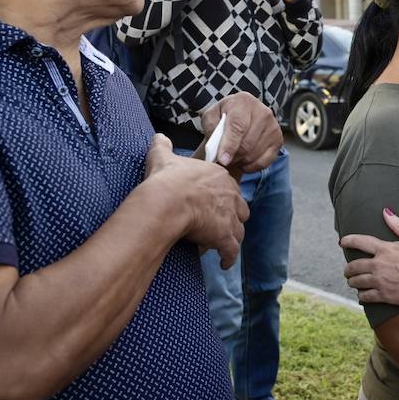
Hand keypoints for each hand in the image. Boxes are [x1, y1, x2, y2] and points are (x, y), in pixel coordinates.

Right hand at [142, 133, 246, 267]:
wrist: (165, 201)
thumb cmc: (165, 180)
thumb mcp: (162, 157)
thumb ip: (163, 146)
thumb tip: (159, 136)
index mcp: (219, 176)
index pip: (229, 188)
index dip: (222, 197)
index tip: (213, 204)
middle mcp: (230, 195)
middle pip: (239, 208)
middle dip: (233, 217)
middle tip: (221, 224)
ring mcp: (229, 216)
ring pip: (238, 230)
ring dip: (232, 238)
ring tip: (223, 245)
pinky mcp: (224, 235)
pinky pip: (231, 250)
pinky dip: (229, 258)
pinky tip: (225, 263)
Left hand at [201, 93, 281, 175]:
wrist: (242, 115)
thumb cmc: (225, 116)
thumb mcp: (212, 116)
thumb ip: (211, 128)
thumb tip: (217, 147)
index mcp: (244, 101)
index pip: (238, 126)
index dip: (230, 145)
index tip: (222, 160)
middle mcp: (263, 112)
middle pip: (247, 144)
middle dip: (233, 157)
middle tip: (222, 160)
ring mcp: (273, 126)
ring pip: (254, 154)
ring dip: (240, 162)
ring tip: (231, 158)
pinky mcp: (278, 140)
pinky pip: (264, 162)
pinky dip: (250, 166)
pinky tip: (243, 160)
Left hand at [341, 208, 398, 305]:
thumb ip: (398, 225)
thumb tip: (385, 211)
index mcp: (384, 249)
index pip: (361, 242)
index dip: (349, 240)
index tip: (342, 242)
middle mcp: (378, 265)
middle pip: (354, 266)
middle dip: (348, 269)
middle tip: (347, 271)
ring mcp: (380, 281)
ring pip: (357, 282)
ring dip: (353, 282)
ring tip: (353, 283)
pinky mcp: (384, 296)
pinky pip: (366, 297)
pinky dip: (362, 296)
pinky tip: (362, 295)